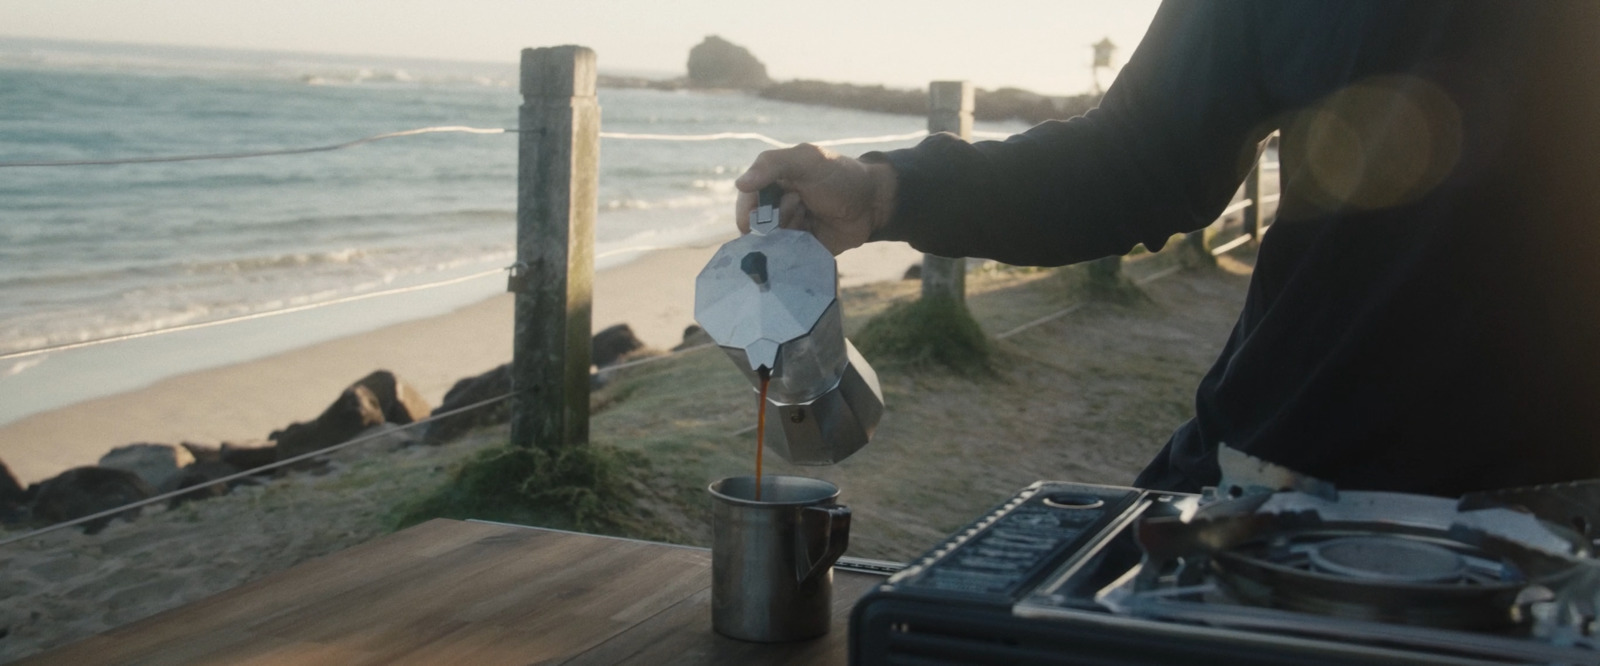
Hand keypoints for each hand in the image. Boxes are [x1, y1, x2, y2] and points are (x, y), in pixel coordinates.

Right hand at [734, 143, 897, 254]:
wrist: (873, 202)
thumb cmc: (840, 175)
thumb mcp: (807, 160)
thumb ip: (772, 165)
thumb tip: (739, 184)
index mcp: (771, 184)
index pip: (746, 203)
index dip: (753, 210)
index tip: (771, 209)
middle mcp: (776, 209)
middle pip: (757, 228)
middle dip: (776, 220)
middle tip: (801, 206)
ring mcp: (789, 231)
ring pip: (771, 245)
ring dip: (789, 233)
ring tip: (809, 217)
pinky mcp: (801, 250)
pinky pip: (786, 259)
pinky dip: (793, 252)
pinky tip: (811, 236)